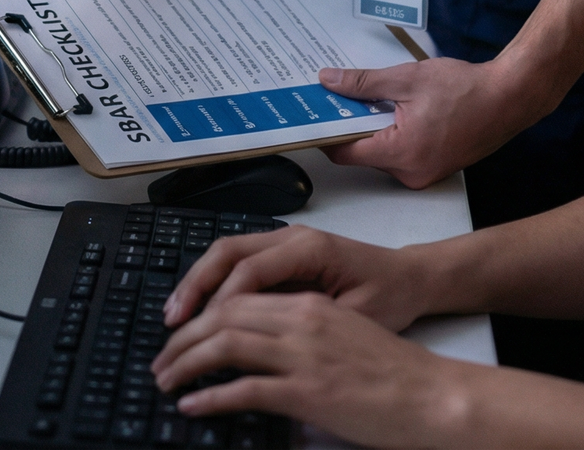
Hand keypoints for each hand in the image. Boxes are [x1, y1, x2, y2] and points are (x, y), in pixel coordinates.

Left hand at [153, 292, 467, 447]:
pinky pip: (246, 389)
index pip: (238, 295)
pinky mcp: (308, 392)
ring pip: (227, 345)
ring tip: (166, 381)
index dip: (201, 313)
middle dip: (184, 338)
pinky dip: (212, 396)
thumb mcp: (342, 333)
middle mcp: (302, 319)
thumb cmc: (392, 371)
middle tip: (161, 361)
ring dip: (187, 363)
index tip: (179, 333)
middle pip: (224, 315)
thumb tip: (258, 351)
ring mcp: (304, 354)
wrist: (431, 394)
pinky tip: (194, 405)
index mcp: (309, 303)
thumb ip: (300, 332)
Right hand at [163, 224, 427, 333]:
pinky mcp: (283, 253)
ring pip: (227, 253)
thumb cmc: (389, 298)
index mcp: (309, 249)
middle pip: (227, 252)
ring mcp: (285, 240)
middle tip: (172, 321)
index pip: (249, 272)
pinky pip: (239, 262)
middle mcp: (291, 237)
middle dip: (195, 286)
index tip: (198, 334)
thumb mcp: (355, 318)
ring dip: (199, 282)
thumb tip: (265, 345)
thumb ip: (310, 324)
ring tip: (175, 315)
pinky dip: (214, 282)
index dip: (220, 303)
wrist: (411, 278)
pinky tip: (201, 308)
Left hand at [319, 57, 538, 189]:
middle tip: (334, 96)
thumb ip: (364, 82)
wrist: (509, 98)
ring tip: (365, 97)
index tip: (311, 114)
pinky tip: (393, 107)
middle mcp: (410, 173)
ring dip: (371, 127)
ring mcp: (424, 174)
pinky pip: (400, 153)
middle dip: (348, 124)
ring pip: (381, 152)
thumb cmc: (465, 89)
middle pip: (362, 152)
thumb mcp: (407, 78)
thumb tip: (329, 81)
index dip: (324, 133)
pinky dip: (391, 132)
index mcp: (401, 154)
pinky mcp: (434, 168)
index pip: (345, 152)